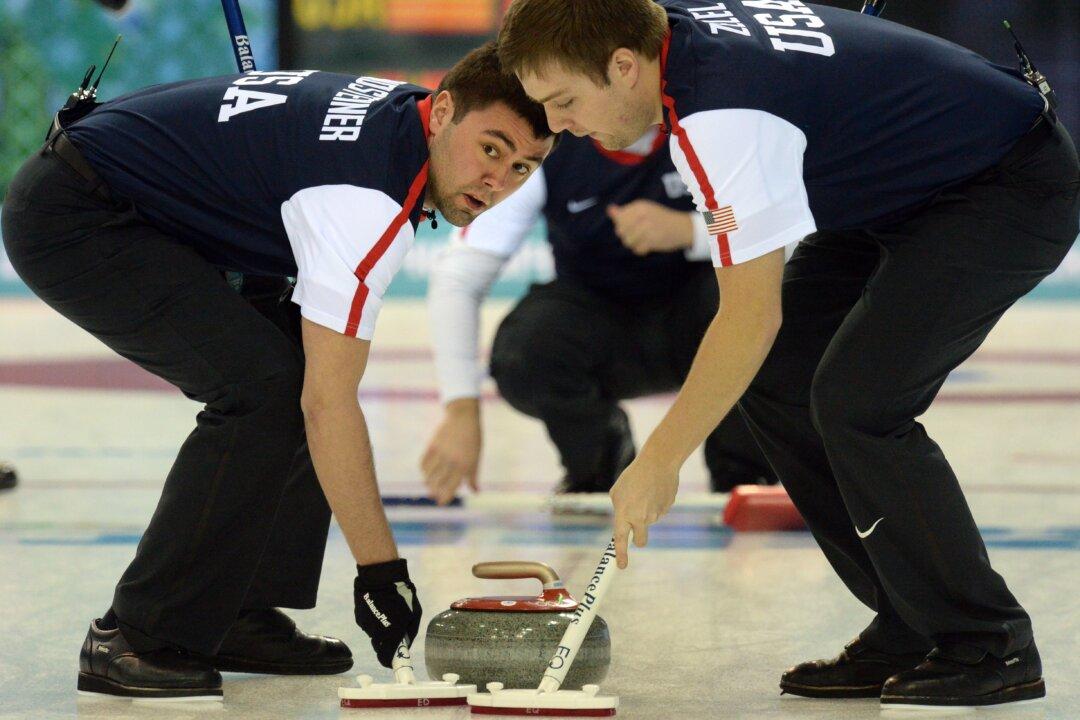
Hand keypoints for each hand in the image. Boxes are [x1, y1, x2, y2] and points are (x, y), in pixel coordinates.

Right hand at [354, 559, 422, 667]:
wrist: (380, 577)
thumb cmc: (402, 594)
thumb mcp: (414, 613)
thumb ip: (411, 631)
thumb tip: (406, 642)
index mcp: (391, 635)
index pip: (387, 658)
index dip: (390, 662)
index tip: (393, 663)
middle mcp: (376, 634)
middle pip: (380, 647)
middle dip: (386, 644)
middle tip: (393, 633)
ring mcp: (365, 625)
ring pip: (373, 634)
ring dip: (380, 629)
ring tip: (387, 612)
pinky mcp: (359, 617)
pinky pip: (367, 624)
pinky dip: (373, 620)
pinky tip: (379, 606)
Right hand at [420, 398, 481, 504]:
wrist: (463, 418)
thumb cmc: (472, 440)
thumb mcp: (477, 457)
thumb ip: (474, 476)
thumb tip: (476, 492)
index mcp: (465, 465)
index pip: (452, 486)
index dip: (445, 497)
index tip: (441, 503)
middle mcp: (452, 460)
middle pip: (438, 483)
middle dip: (435, 491)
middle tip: (433, 494)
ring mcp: (441, 453)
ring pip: (429, 474)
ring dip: (428, 481)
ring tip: (429, 484)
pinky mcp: (432, 445)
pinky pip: (423, 463)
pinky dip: (423, 469)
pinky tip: (426, 472)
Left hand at [607, 200, 693, 255]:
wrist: (682, 227)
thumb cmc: (661, 218)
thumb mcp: (644, 210)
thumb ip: (626, 212)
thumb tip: (609, 209)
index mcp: (639, 206)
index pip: (619, 218)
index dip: (622, 225)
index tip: (633, 225)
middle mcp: (642, 215)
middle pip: (620, 230)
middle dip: (626, 235)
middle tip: (637, 234)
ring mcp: (647, 228)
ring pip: (627, 241)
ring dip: (633, 243)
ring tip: (643, 240)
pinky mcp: (652, 240)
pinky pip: (637, 249)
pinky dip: (641, 250)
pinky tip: (648, 245)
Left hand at [609, 453, 678, 568]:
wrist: (658, 463)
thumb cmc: (633, 476)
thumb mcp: (618, 492)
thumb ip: (619, 510)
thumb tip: (624, 522)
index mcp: (624, 513)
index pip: (620, 540)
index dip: (620, 555)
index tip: (621, 566)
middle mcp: (640, 518)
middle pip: (639, 541)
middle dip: (637, 540)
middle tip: (635, 529)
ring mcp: (656, 515)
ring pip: (649, 521)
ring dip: (646, 512)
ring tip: (645, 492)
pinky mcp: (667, 509)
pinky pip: (658, 511)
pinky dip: (656, 504)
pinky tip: (655, 490)